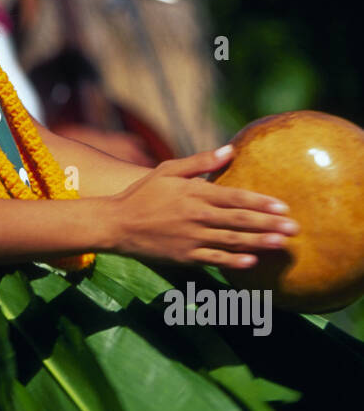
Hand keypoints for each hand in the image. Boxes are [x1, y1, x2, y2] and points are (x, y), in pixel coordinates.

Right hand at [102, 145, 298, 269]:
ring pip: (232, 241)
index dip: (260, 202)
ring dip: (259, 243)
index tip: (283, 206)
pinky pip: (214, 259)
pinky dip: (233, 260)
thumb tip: (230, 149)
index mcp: (194, 194)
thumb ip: (200, 162)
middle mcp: (196, 216)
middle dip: (269, 224)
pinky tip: (251, 261)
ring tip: (281, 244)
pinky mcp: (185, 256)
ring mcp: (191, 238)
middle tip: (295, 228)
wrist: (116, 224)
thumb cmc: (143, 194)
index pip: (235, 197)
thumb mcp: (168, 170)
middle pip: (240, 220)